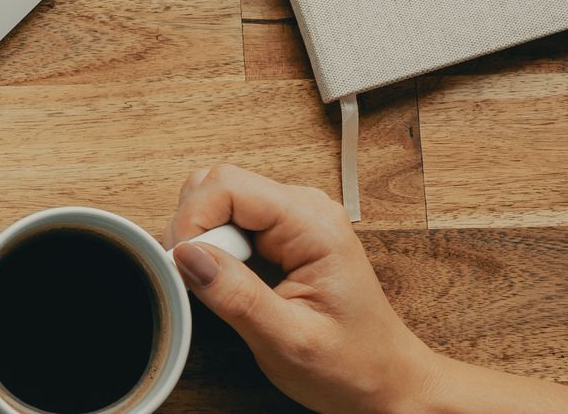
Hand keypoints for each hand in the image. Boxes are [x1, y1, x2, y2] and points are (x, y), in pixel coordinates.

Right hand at [166, 165, 438, 412]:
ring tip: (224, 286)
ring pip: (218, 201)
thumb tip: (185, 254)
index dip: (192, 221)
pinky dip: (215, 249)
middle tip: (205, 282)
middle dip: (194, 230)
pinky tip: (232, 282)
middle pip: (218, 186)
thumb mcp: (289, 341)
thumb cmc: (352, 365)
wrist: (384, 381)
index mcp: (314, 225)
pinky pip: (229, 222)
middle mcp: (305, 209)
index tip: (182, 265)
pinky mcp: (282, 234)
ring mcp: (293, 218)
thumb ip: (237, 296)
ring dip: (203, 240)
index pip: (227, 185)